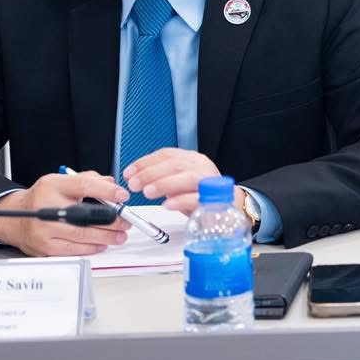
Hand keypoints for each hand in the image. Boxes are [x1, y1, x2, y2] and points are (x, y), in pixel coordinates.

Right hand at [0, 171, 129, 256]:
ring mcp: (44, 229)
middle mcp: (46, 207)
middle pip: (85, 215)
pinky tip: (102, 244)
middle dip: (111, 220)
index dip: (106, 191)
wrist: (15, 217)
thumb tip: (112, 185)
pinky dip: (91, 248)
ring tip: (119, 235)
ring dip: (105, 236)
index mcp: (53, 186)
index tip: (122, 196)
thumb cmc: (43, 198)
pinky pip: (74, 250)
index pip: (83, 185)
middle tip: (125, 222)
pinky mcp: (44, 247)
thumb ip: (88, 180)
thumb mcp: (62, 182)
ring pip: (81, 235)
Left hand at [123, 147, 238, 213]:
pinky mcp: (216, 200)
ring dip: (165, 184)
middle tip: (134, 184)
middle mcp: (201, 166)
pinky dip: (181, 200)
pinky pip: (198, 197)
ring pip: (188, 177)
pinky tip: (168, 204)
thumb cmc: (201, 194)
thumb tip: (136, 178)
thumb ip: (162, 178)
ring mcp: (210, 182)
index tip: (129, 172)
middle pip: (175, 164)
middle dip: (151, 173)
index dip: (145, 162)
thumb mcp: (180, 182)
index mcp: (192, 159)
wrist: (231, 205)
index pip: (167, 154)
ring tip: (147, 192)